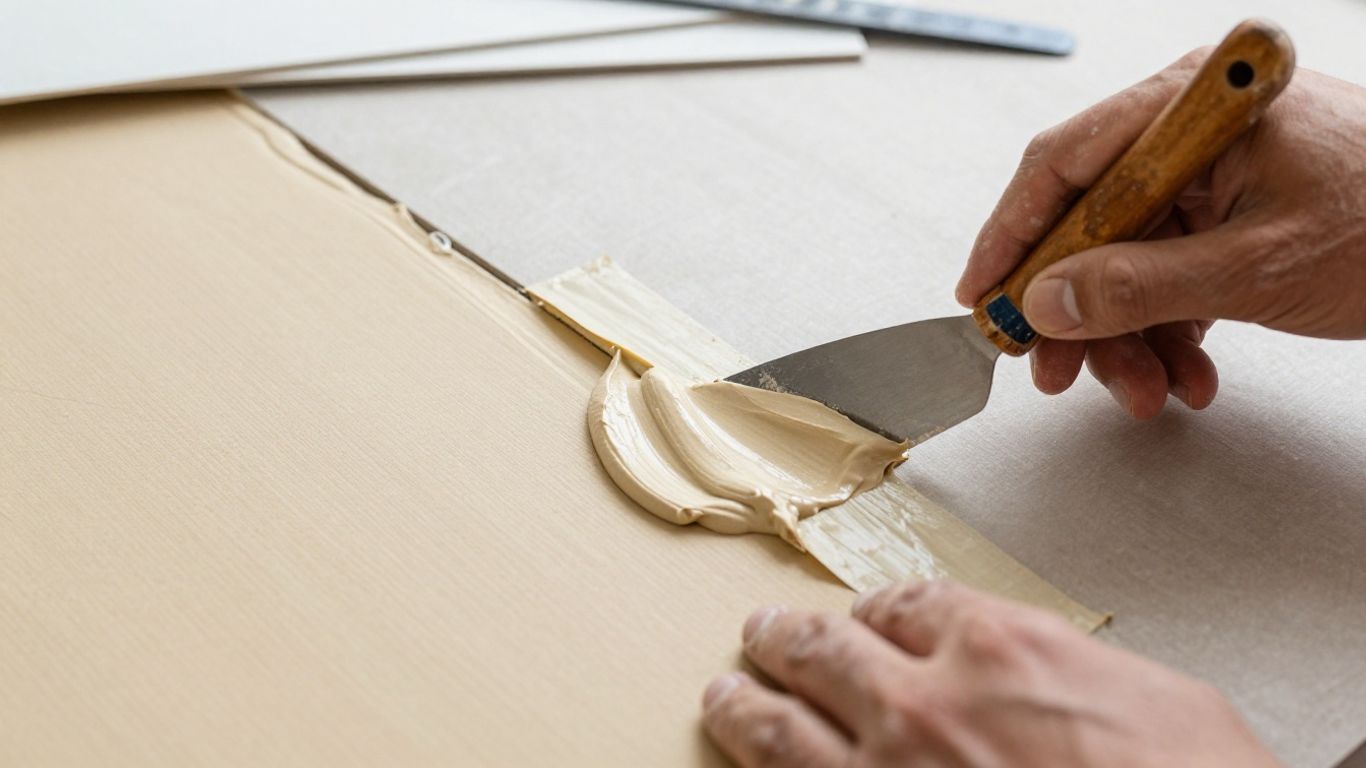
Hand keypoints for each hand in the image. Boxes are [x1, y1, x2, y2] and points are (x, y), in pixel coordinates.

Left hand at [701, 581, 1277, 767]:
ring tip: (722, 696)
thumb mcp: (1158, 699)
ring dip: (742, 704)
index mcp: (1000, 648)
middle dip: (786, 640)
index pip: (907, 603)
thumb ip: (1068, 671)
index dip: (878, 609)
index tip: (866, 615)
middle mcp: (925, 703)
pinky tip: (747, 766)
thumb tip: (1044, 680)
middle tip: (762, 635)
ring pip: (779, 725)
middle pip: (824, 648)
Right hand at [956, 51, 1365, 417]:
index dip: (1011, 236)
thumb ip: (1137, 287)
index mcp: (1196, 110)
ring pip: (1129, 260)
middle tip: (1055, 370)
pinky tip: (1188, 373)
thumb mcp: (1256, 268)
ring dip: (1130, 337)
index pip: (1065, 164)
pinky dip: (1173, 330)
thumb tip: (1045, 303)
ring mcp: (1216, 174)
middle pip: (1092, 223)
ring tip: (1147, 392)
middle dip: (1078, 312)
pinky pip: (1174, 273)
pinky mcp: (1235, 213)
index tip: (982, 296)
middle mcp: (1196, 134)